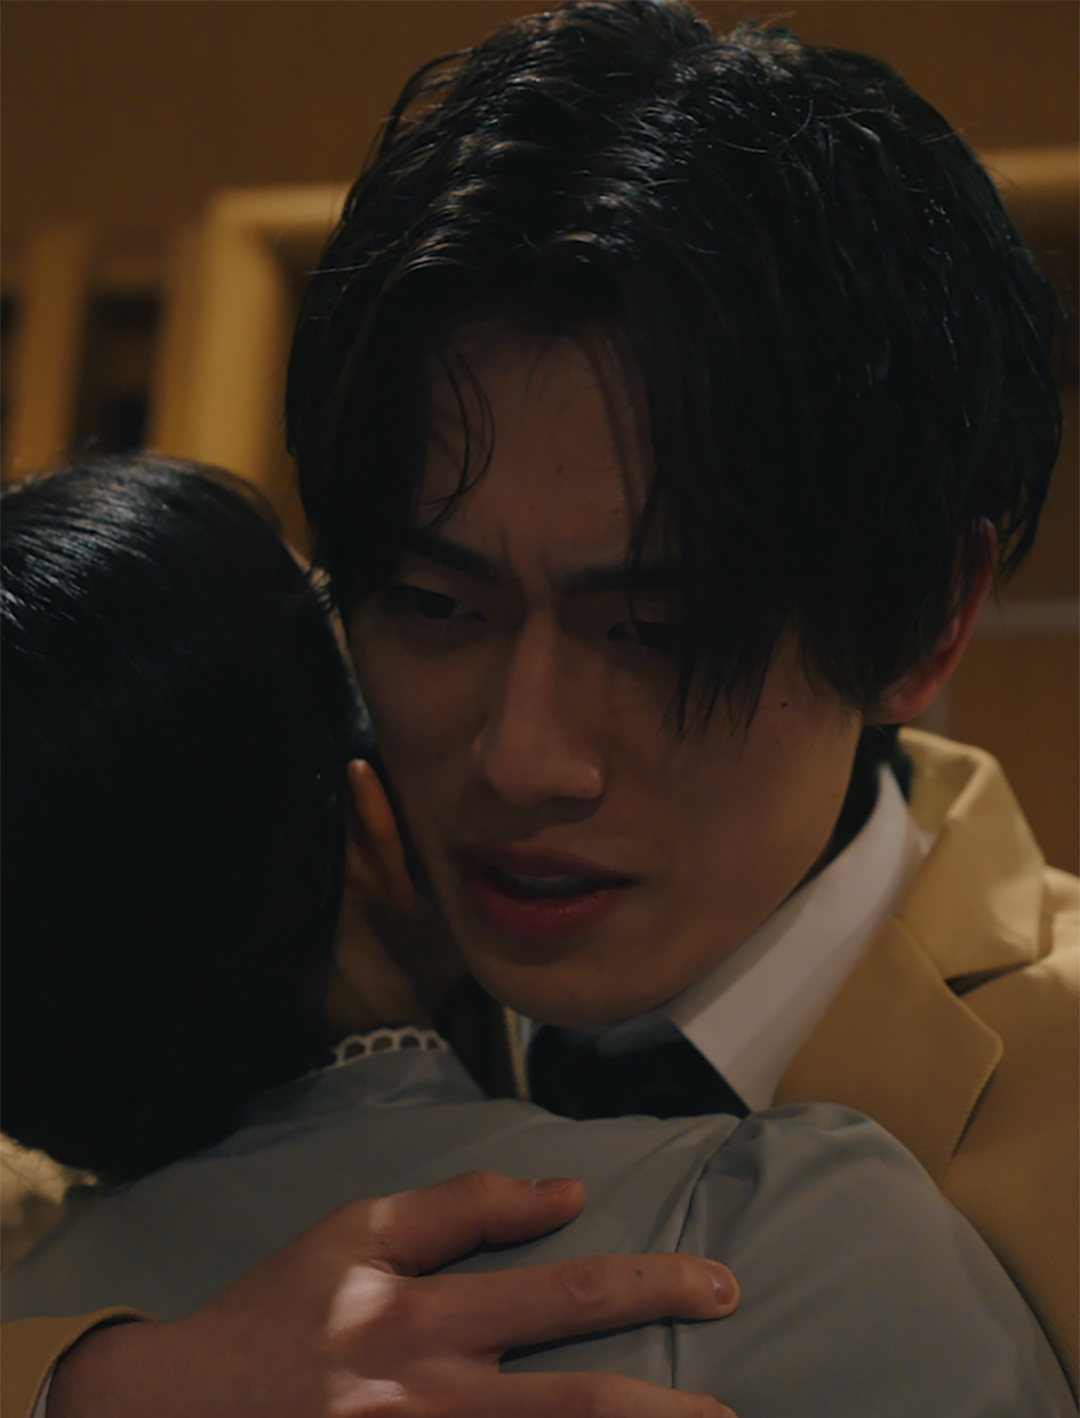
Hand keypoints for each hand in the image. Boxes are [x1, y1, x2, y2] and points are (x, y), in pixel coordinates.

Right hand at [49, 1170, 738, 1417]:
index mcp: (429, 1316)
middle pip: (578, 1414)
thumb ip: (462, 1208)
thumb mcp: (357, 1229)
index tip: (718, 1289)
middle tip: (737, 1413)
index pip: (566, 1297)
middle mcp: (434, 1400)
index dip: (652, 1289)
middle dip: (671, 1416)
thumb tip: (564, 1193)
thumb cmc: (278, 1312)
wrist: (178, 1412)